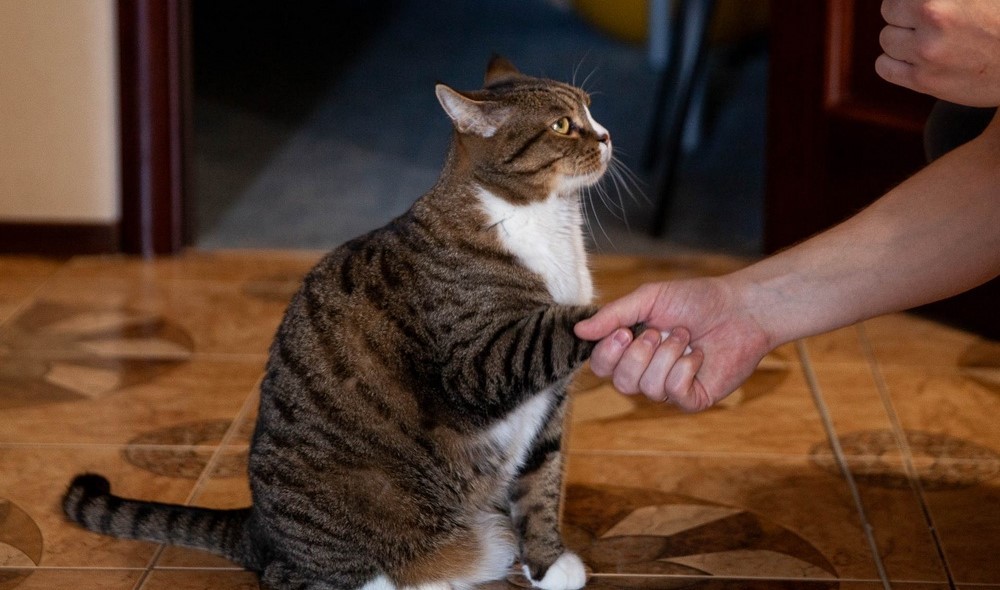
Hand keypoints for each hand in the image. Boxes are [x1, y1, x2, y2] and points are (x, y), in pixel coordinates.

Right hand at [574, 278, 770, 411]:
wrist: (740, 308)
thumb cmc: (695, 300)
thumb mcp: (648, 299)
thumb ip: (613, 315)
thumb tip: (578, 331)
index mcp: (631, 350)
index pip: (601, 366)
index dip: (607, 354)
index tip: (624, 332)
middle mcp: (646, 372)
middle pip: (620, 383)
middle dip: (639, 355)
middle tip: (659, 331)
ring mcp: (670, 388)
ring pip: (648, 388)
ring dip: (667, 356)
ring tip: (686, 337)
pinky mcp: (693, 398)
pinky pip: (674, 393)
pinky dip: (685, 368)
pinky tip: (698, 354)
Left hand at [876, 0, 999, 105]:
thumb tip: (920, 2)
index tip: (924, 7)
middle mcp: (935, 17)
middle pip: (890, 11)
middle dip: (905, 15)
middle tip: (929, 21)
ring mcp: (928, 52)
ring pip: (886, 39)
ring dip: (901, 38)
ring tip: (927, 40)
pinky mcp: (925, 81)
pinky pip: (884, 67)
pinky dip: (893, 62)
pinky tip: (913, 59)